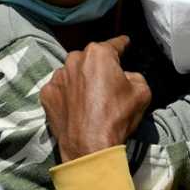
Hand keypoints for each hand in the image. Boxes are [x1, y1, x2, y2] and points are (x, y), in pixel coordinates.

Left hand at [40, 35, 151, 162]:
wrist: (90, 147)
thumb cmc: (117, 117)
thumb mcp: (142, 92)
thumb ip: (135, 76)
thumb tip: (126, 77)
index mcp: (99, 54)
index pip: (115, 44)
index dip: (122, 44)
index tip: (125, 42)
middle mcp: (74, 59)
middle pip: (91, 58)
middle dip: (99, 67)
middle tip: (108, 84)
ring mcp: (57, 77)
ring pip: (73, 72)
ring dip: (81, 80)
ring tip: (91, 99)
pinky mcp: (47, 94)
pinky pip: (60, 89)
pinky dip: (67, 94)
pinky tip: (76, 107)